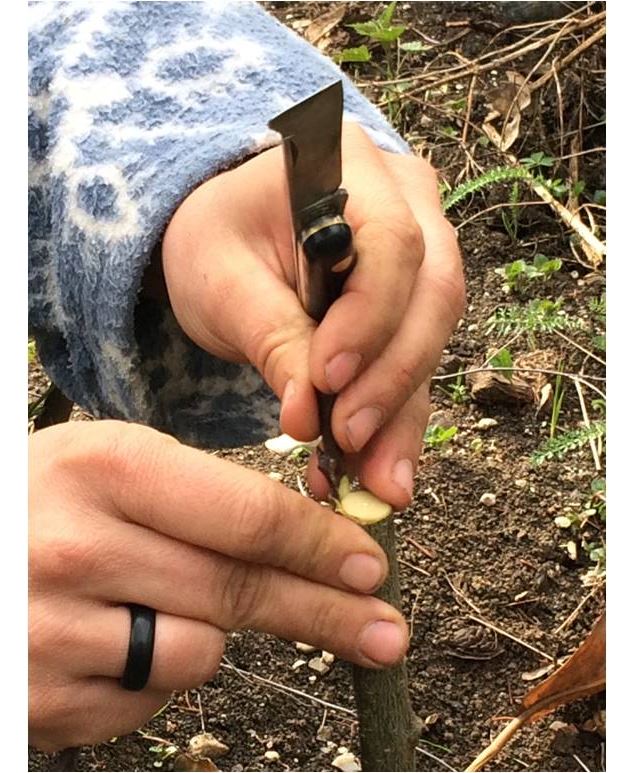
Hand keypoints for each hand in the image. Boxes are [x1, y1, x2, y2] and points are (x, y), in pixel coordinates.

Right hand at [29, 421, 406, 750]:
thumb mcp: (117, 464)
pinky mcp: (41, 698)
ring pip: (200, 653)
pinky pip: (148, 699)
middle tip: (387, 633)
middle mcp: (80, 548)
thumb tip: (312, 546)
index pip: (248, 516)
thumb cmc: (51, 498)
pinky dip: (153, 674)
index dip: (321, 545)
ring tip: (154, 598)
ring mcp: (53, 631)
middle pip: (238, 591)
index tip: (371, 567)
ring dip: (208, 633)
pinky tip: (111, 636)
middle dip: (327, 613)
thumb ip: (206, 498)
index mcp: (109, 469)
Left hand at [163, 123, 464, 507]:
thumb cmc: (215, 241)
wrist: (226, 241)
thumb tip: (310, 419)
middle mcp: (405, 202)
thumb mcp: (222, 281)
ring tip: (376, 483)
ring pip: (433, 337)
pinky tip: (376, 468)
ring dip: (402, 413)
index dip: (370, 317)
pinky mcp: (413, 303)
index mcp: (350, 164)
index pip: (392, 242)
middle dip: (394, 378)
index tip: (327, 381)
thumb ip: (271, 338)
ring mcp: (420, 251)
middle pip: (432, 293)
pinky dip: (395, 418)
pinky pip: (415, 362)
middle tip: (352, 442)